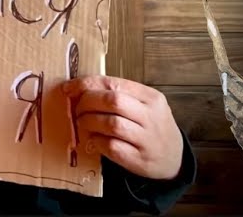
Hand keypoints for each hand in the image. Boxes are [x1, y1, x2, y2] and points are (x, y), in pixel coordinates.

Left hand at [64, 75, 182, 180]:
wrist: (174, 159)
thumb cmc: (152, 127)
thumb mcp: (144, 105)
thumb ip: (119, 95)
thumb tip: (79, 88)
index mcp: (150, 97)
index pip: (114, 84)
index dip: (86, 84)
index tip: (68, 88)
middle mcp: (151, 116)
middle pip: (112, 101)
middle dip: (87, 103)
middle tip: (77, 109)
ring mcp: (146, 139)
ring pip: (111, 124)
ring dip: (89, 122)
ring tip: (83, 123)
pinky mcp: (139, 159)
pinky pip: (112, 147)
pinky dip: (97, 141)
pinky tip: (94, 139)